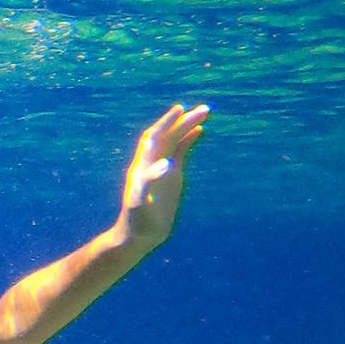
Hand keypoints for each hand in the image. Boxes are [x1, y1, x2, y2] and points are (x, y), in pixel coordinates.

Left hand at [120, 104, 208, 248]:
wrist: (139, 234)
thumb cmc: (138, 220)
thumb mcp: (143, 202)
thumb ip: (151, 182)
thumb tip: (165, 163)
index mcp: (144, 165)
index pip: (155, 138)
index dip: (167, 123)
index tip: (181, 110)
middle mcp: (152, 163)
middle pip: (168, 135)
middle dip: (183, 121)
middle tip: (205, 109)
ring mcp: (162, 168)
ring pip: (175, 141)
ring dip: (187, 126)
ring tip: (205, 113)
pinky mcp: (171, 176)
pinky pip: (180, 152)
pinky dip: (188, 140)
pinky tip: (200, 131)